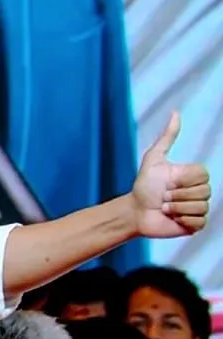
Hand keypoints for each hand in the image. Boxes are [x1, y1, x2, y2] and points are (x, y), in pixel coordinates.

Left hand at [131, 110, 210, 237]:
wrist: (135, 211)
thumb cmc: (143, 186)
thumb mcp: (154, 159)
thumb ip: (167, 138)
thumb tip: (175, 113)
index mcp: (194, 176)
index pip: (203, 175)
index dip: (181, 181)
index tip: (166, 183)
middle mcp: (200, 191)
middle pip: (204, 191)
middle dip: (176, 195)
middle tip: (163, 198)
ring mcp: (199, 209)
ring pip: (201, 207)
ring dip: (176, 208)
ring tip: (164, 208)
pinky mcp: (196, 225)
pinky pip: (199, 222)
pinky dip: (182, 220)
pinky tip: (171, 219)